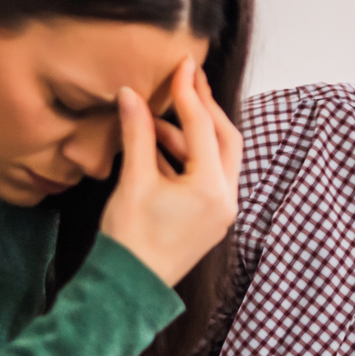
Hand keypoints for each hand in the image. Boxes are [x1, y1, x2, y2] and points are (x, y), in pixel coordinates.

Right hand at [99, 58, 242, 287]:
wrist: (129, 290)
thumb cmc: (130, 240)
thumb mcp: (133, 181)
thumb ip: (137, 134)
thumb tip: (130, 95)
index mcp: (211, 188)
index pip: (203, 127)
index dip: (189, 93)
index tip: (183, 65)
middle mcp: (226, 199)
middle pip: (225, 138)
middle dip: (204, 109)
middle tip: (187, 81)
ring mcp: (221, 211)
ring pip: (217, 158)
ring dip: (191, 134)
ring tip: (156, 118)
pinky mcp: (210, 219)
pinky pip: (207, 177)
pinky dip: (188, 157)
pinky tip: (160, 146)